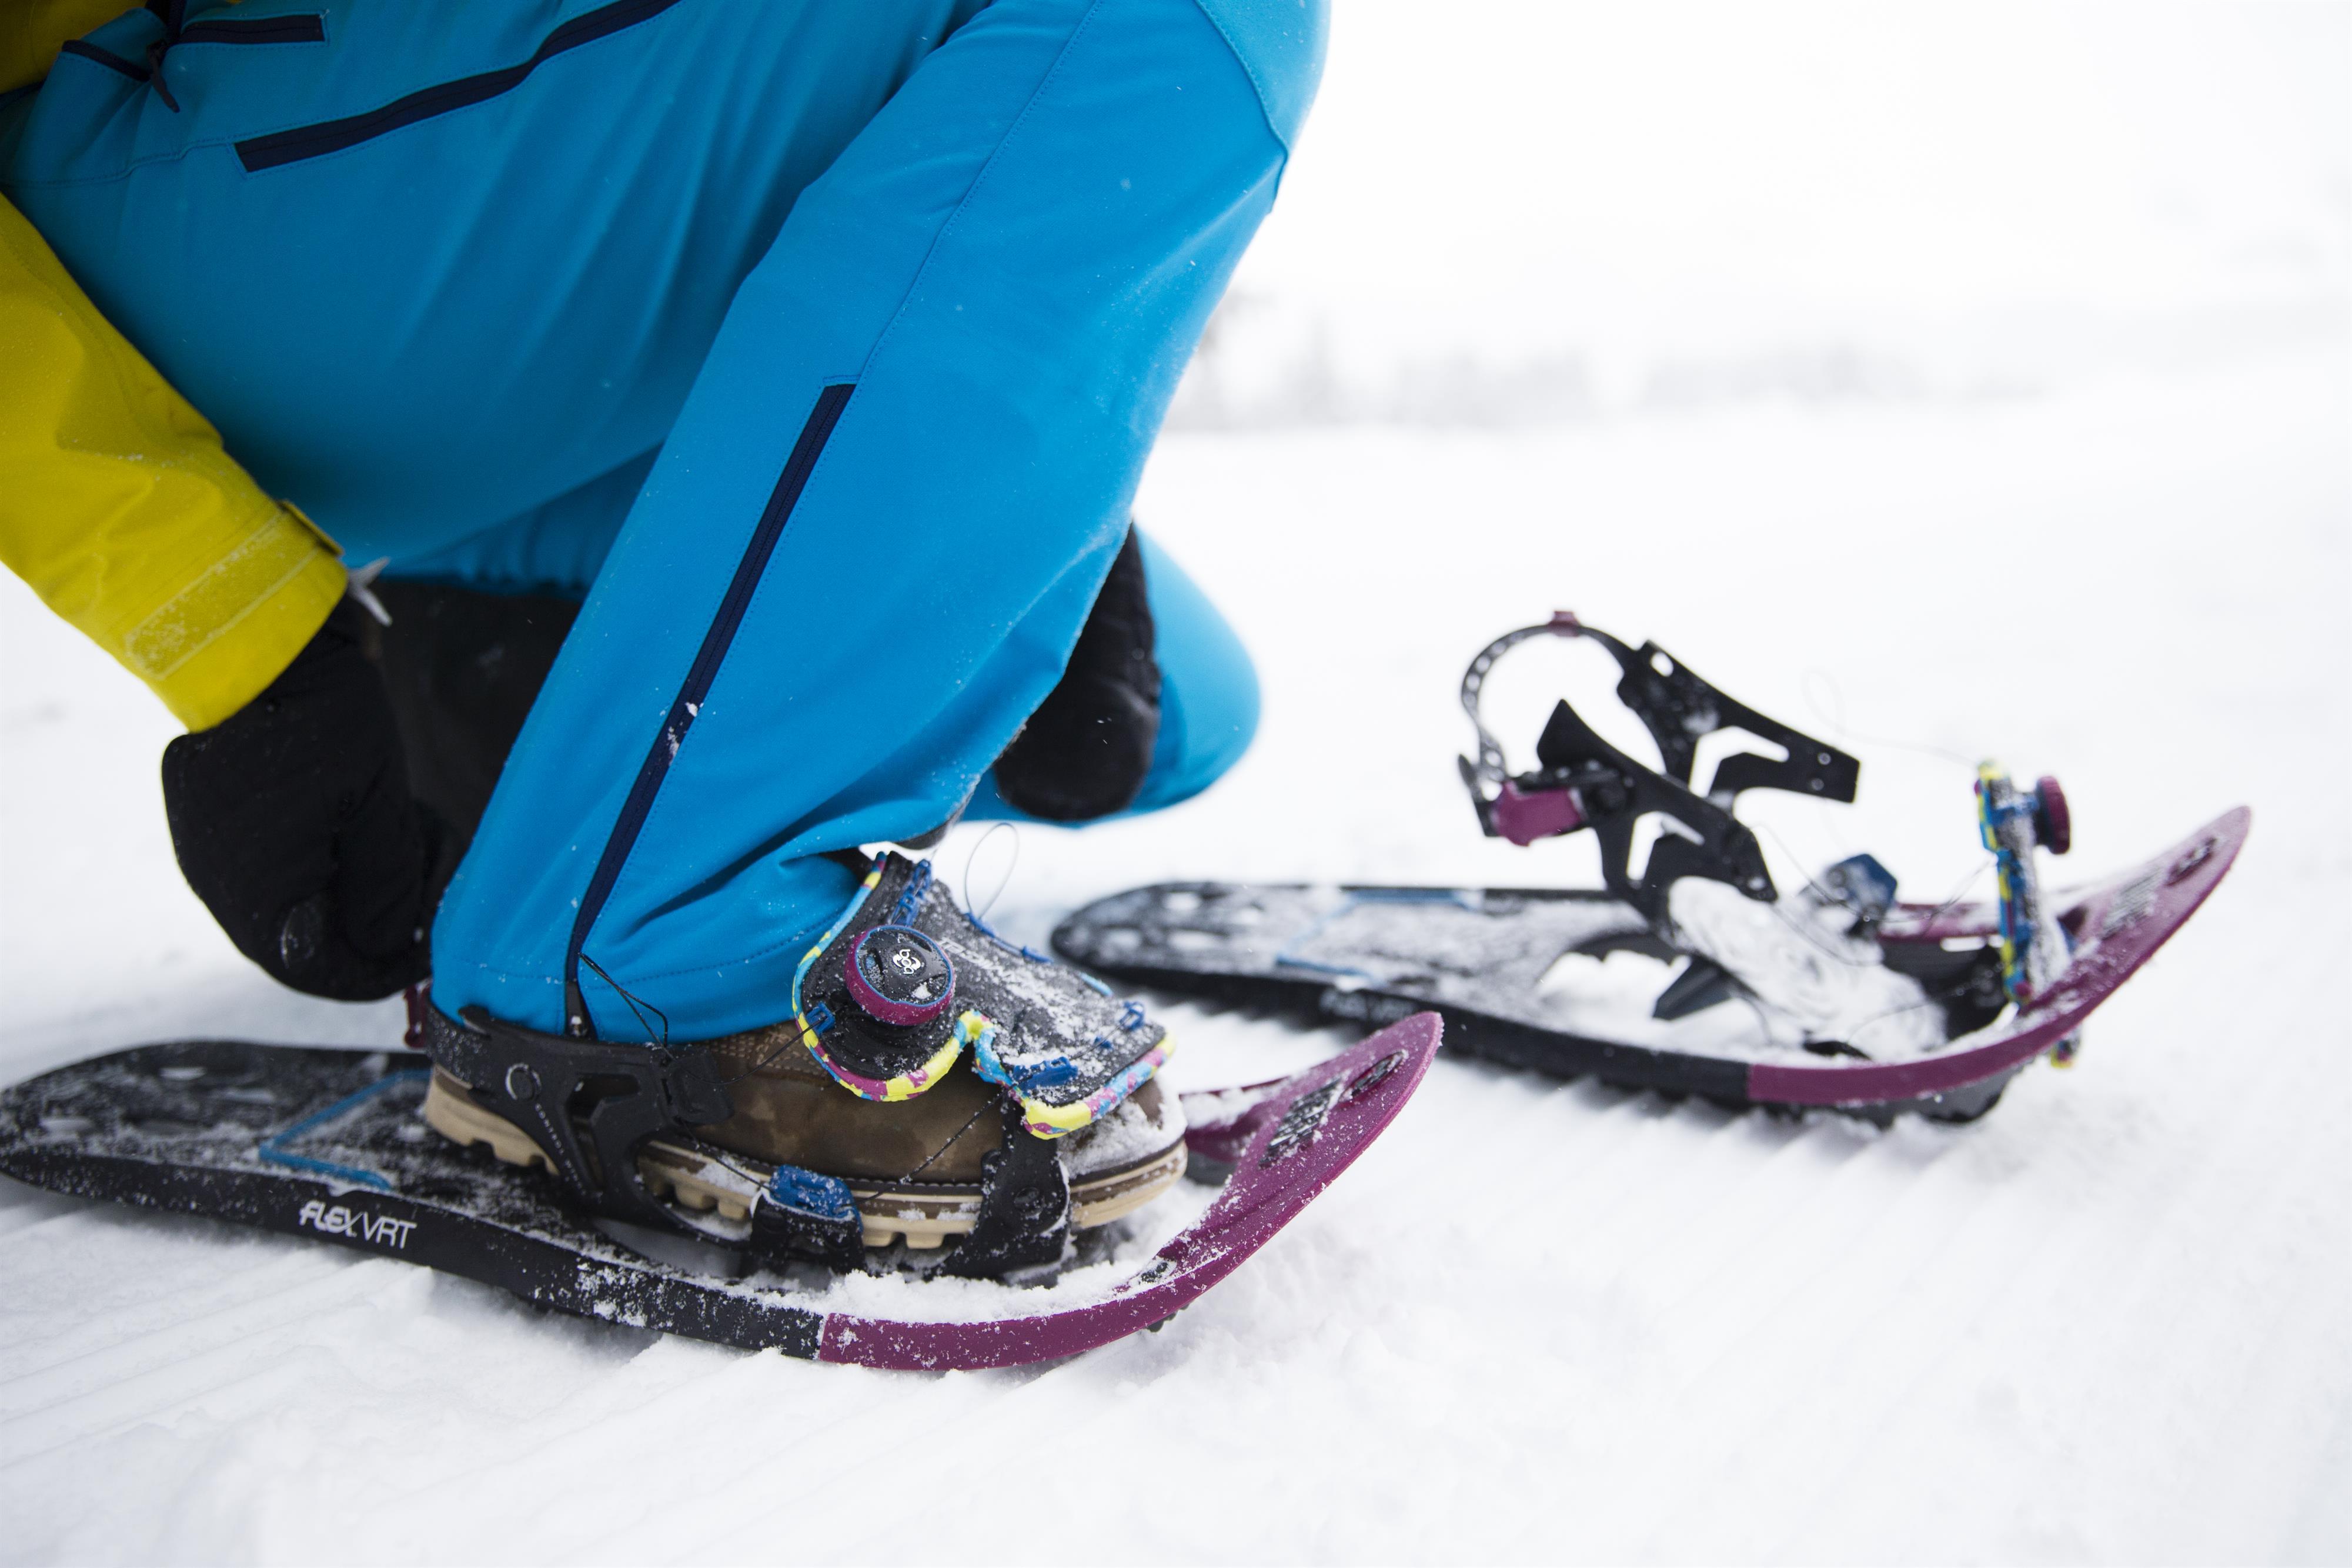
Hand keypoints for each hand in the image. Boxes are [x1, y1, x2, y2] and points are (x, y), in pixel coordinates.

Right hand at [161, 598, 440, 999]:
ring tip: (418, 836)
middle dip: (384, 918)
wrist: (261, 643)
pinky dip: (332, 856)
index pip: (322, 973)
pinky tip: (371, 819)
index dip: (383, 971)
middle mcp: (224, 886)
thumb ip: (386, 889)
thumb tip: (389, 946)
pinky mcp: (216, 819)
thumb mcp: (381, 812)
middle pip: (314, 939)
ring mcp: (213, 852)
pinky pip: (281, 864)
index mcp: (260, 897)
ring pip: (303, 899)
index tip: (432, 949)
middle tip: (437, 878)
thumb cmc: (328, 725)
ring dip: (364, 882)